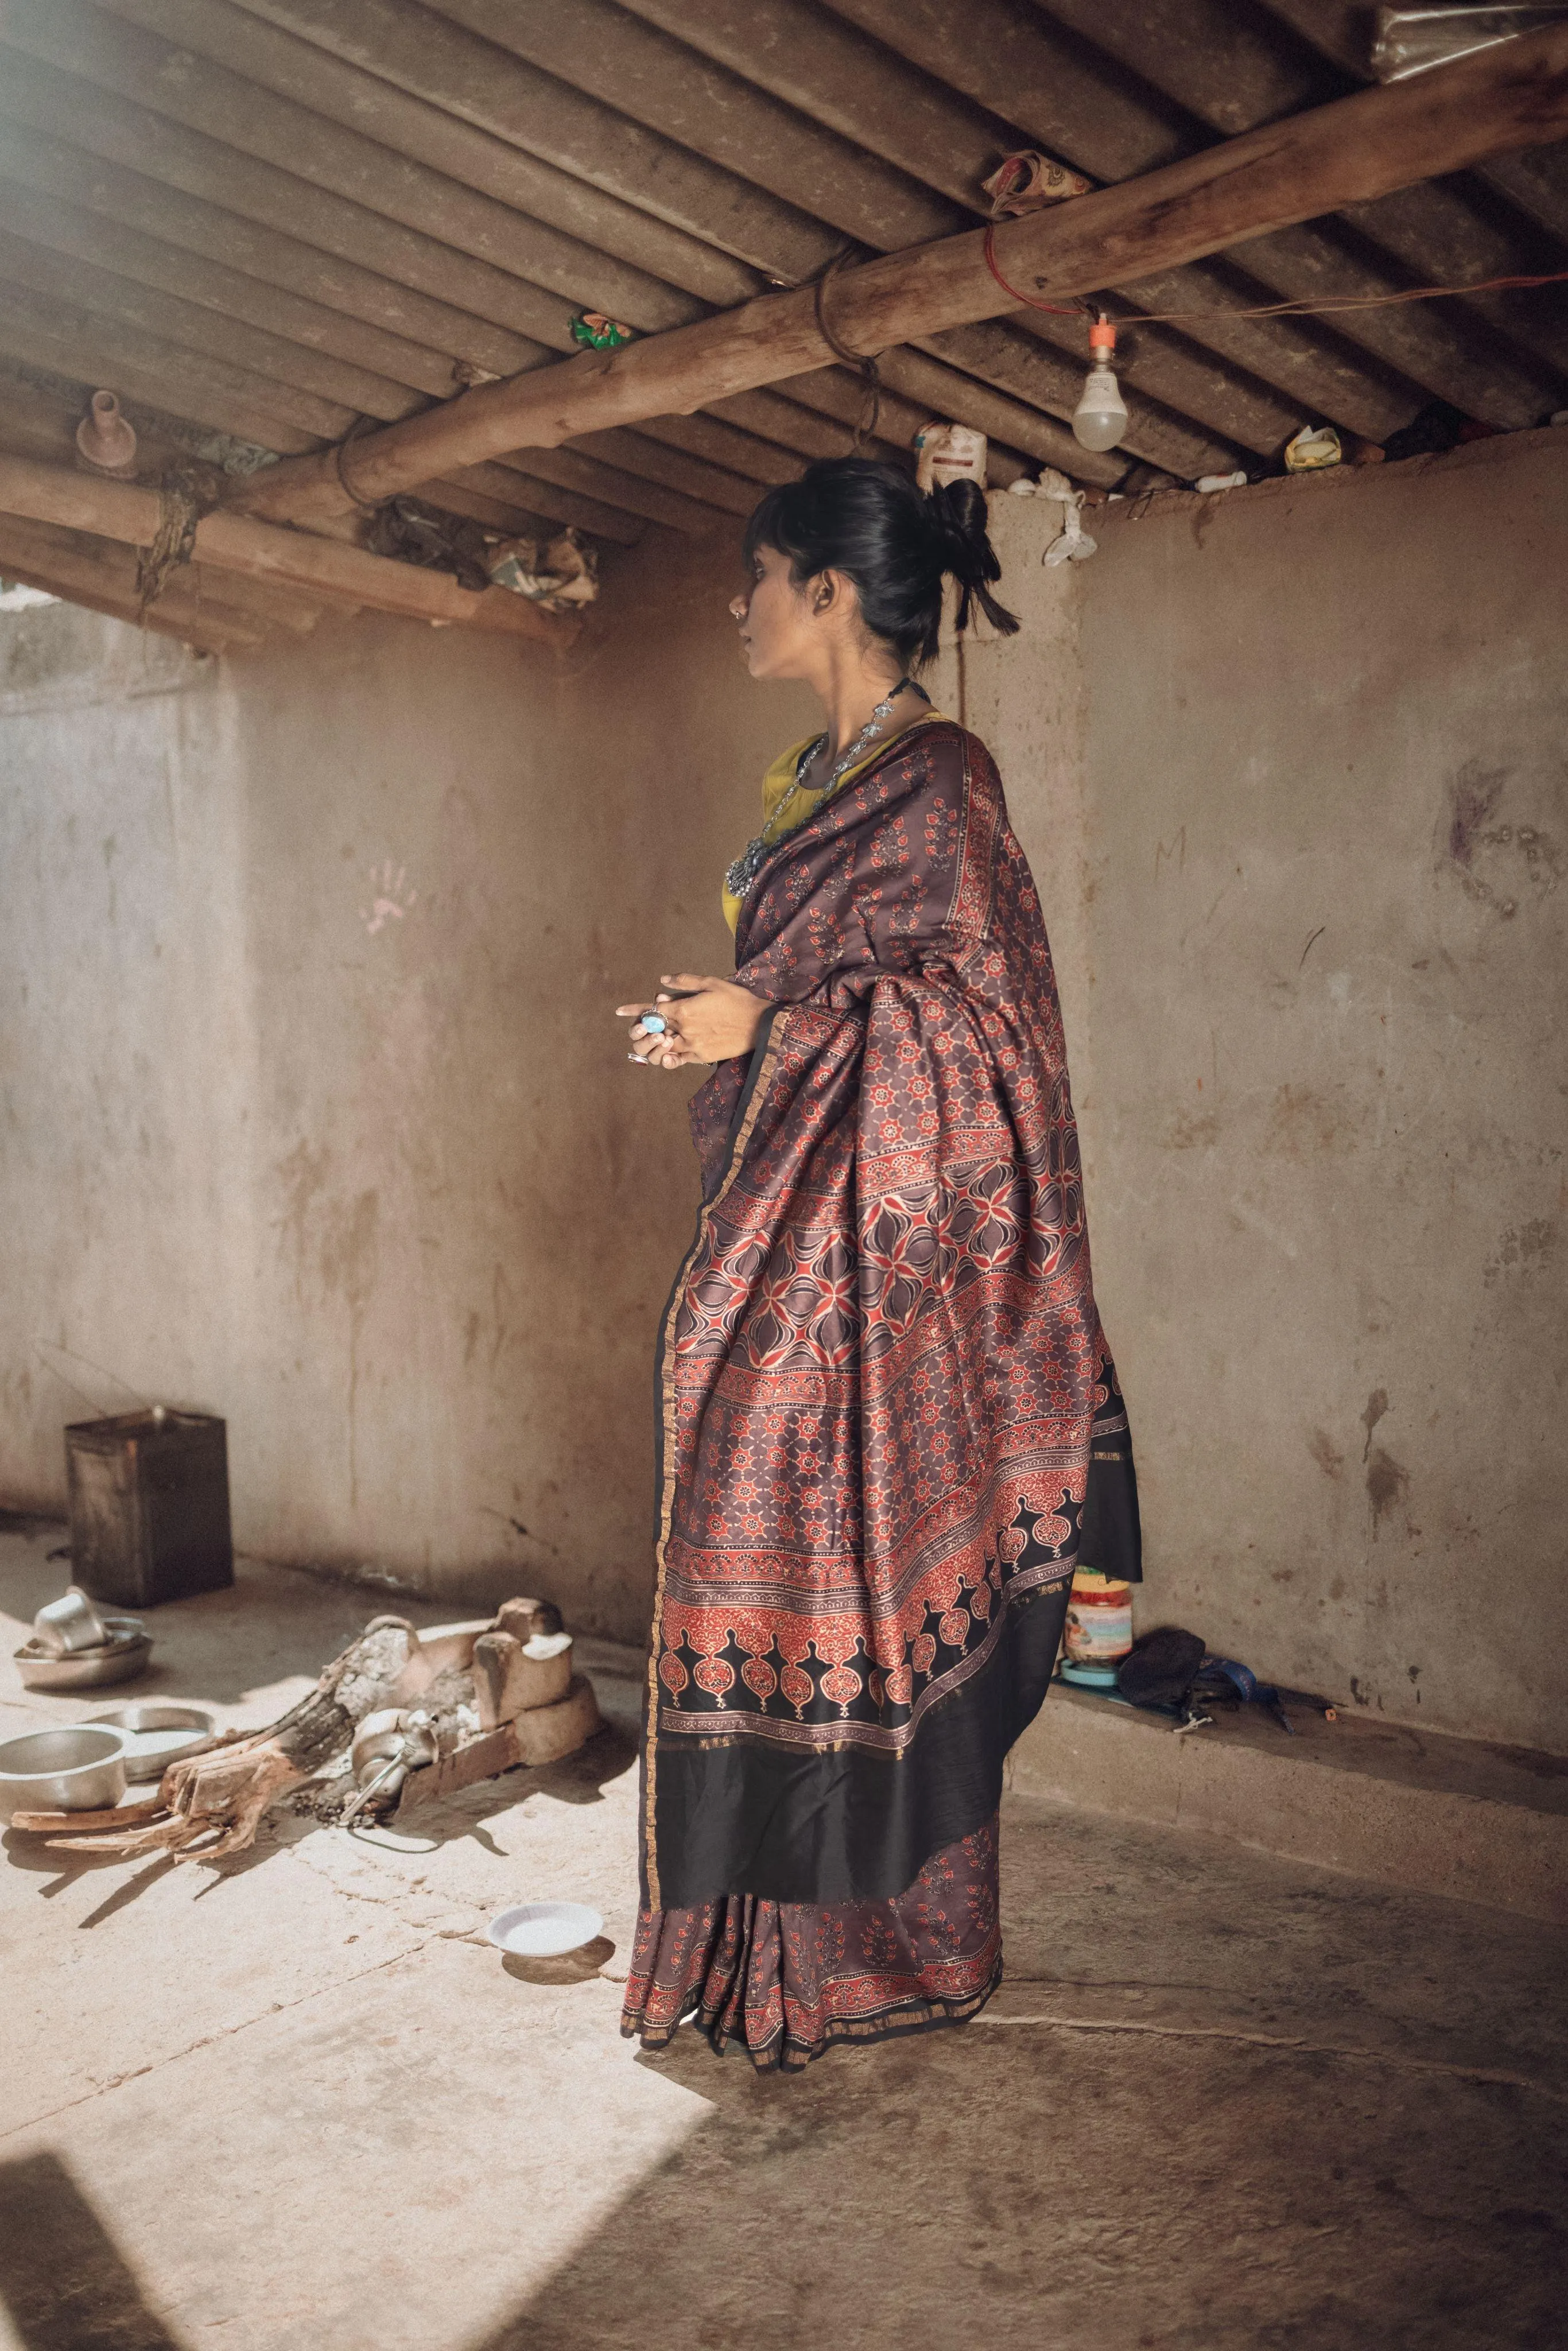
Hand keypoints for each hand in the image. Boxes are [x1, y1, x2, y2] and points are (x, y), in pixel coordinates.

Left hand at [616, 972, 769, 1068]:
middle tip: (639, 1027)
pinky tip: (667, 1053)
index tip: (619, 1011)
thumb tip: (663, 980)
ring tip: (654, 1039)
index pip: (652, 1011)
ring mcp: (692, 1045)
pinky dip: (670, 1057)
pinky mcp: (702, 1057)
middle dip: (642, 1030)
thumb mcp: (712, 983)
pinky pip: (679, 1060)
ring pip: (663, 1048)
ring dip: (654, 1044)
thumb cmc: (737, 1000)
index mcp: (684, 1010)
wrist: (760, 1024)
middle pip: (653, 1032)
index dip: (634, 1011)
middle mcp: (684, 1030)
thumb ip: (685, 981)